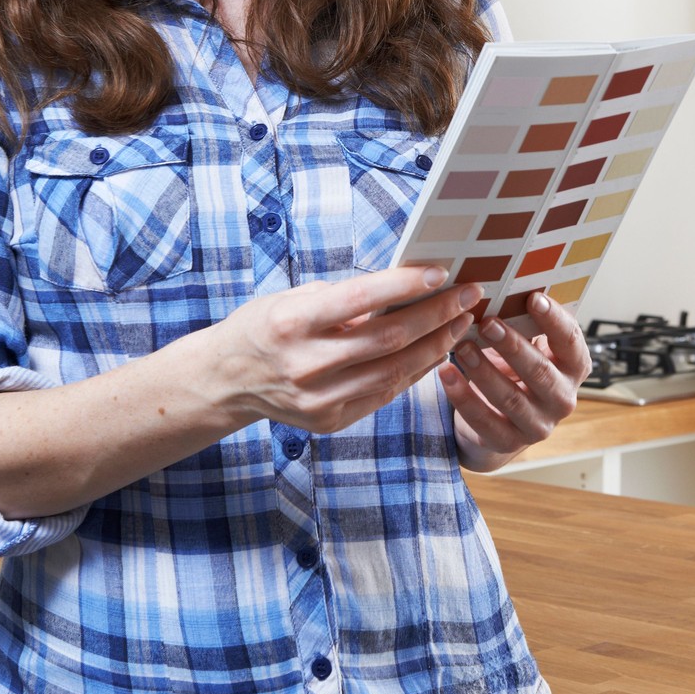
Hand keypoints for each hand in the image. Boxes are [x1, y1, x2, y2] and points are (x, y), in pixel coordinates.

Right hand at [216, 264, 480, 433]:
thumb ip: (345, 299)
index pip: (360, 300)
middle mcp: (305, 364)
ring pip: (394, 372)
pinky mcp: (329, 421)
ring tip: (461, 321)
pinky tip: (437, 350)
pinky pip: (385, 394)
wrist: (225, 381)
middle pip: (388, 339)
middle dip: (437, 315)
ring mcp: (318, 399)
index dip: (404, 286)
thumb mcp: (294, 298)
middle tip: (469, 294)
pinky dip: (416, 371)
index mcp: (292, 323)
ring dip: (437, 345)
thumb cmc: (265, 326)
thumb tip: (405, 287)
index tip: (441, 272)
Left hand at [439, 292, 591, 471]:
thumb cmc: (516, 367)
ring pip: (511, 398)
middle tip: (488, 323)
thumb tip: (504, 280)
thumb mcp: (528, 344)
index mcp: (574, 366)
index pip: (571, 341)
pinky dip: (463, 397)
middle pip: (541, 372)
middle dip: (513, 346)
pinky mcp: (508, 442)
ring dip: (484, 371)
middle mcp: (563, 398)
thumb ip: (526, 321)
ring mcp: (538, 425)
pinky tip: (445, 374)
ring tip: (461, 347)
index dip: (554, 320)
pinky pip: (484, 421)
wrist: (501, 420)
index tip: (532, 297)